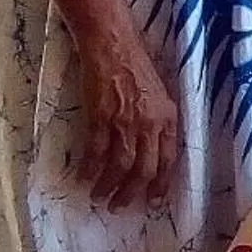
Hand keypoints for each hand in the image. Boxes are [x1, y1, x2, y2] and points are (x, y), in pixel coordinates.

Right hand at [73, 30, 178, 208]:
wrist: (113, 44)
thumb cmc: (135, 67)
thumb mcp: (159, 96)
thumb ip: (158, 123)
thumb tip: (151, 151)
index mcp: (168, 119)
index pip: (168, 161)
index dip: (159, 185)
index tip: (151, 203)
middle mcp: (150, 124)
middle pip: (144, 169)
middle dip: (131, 193)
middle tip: (119, 207)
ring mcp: (125, 121)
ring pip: (120, 165)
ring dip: (108, 186)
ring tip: (99, 198)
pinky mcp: (101, 116)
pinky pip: (96, 151)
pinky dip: (89, 168)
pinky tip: (83, 178)